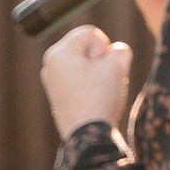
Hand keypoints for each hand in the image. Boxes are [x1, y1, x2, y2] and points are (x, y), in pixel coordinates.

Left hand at [40, 23, 133, 138]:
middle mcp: (49, 65)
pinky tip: (94, 100)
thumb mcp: (117, 65)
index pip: (90, 33)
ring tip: (98, 92)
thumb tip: (114, 52)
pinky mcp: (59, 96)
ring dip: (99, 74)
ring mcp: (52, 82)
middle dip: (101, 60)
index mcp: (57, 53)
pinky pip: (82, 81)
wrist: (87, 136)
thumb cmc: (99, 97)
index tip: (101, 67)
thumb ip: (120, 50)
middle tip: (101, 81)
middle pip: (87, 49)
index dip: (104, 47)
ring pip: (86, 65)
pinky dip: (92, 86)